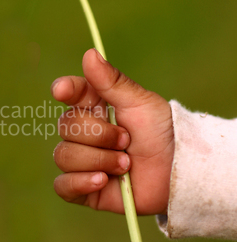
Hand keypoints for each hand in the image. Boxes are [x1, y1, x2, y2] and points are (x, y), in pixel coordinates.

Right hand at [52, 49, 173, 214]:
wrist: (178, 172)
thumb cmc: (161, 132)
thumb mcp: (139, 102)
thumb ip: (112, 81)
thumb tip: (89, 54)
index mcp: (94, 107)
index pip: (70, 93)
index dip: (64, 90)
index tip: (62, 90)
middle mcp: (83, 133)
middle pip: (65, 127)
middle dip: (100, 136)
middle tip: (127, 141)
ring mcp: (81, 161)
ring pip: (64, 156)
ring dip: (98, 160)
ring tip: (126, 166)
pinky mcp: (83, 188)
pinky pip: (62, 185)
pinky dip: (80, 182)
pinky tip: (101, 182)